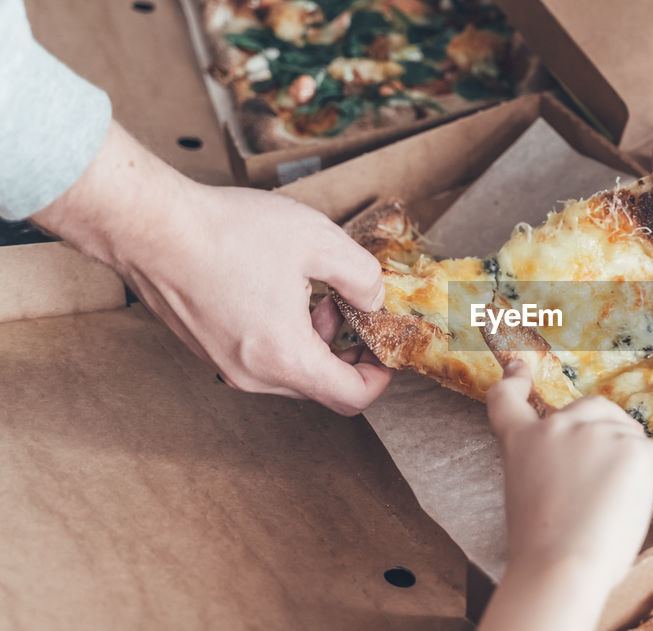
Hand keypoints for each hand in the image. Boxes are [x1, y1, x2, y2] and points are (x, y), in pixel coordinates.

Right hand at [33, 122, 391, 415]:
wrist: (148, 225)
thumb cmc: (227, 233)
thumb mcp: (320, 241)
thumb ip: (363, 276)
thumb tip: (373, 299)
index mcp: (285, 358)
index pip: (351, 398)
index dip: (380, 377)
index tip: (384, 347)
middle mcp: (251, 375)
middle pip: (319, 386)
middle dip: (344, 351)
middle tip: (346, 305)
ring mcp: (223, 365)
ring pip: (288, 371)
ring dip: (312, 340)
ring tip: (311, 291)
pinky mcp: (205, 348)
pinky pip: (257, 357)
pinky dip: (280, 335)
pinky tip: (274, 289)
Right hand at [479, 361, 652, 630]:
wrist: (561, 568)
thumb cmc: (545, 553)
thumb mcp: (528, 498)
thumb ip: (548, 470)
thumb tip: (587, 471)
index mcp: (520, 443)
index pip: (507, 400)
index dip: (514, 379)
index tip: (518, 366)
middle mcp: (554, 427)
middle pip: (591, 407)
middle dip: (609, 428)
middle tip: (616, 469)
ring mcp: (593, 433)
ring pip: (627, 434)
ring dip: (633, 463)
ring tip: (628, 503)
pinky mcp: (629, 447)